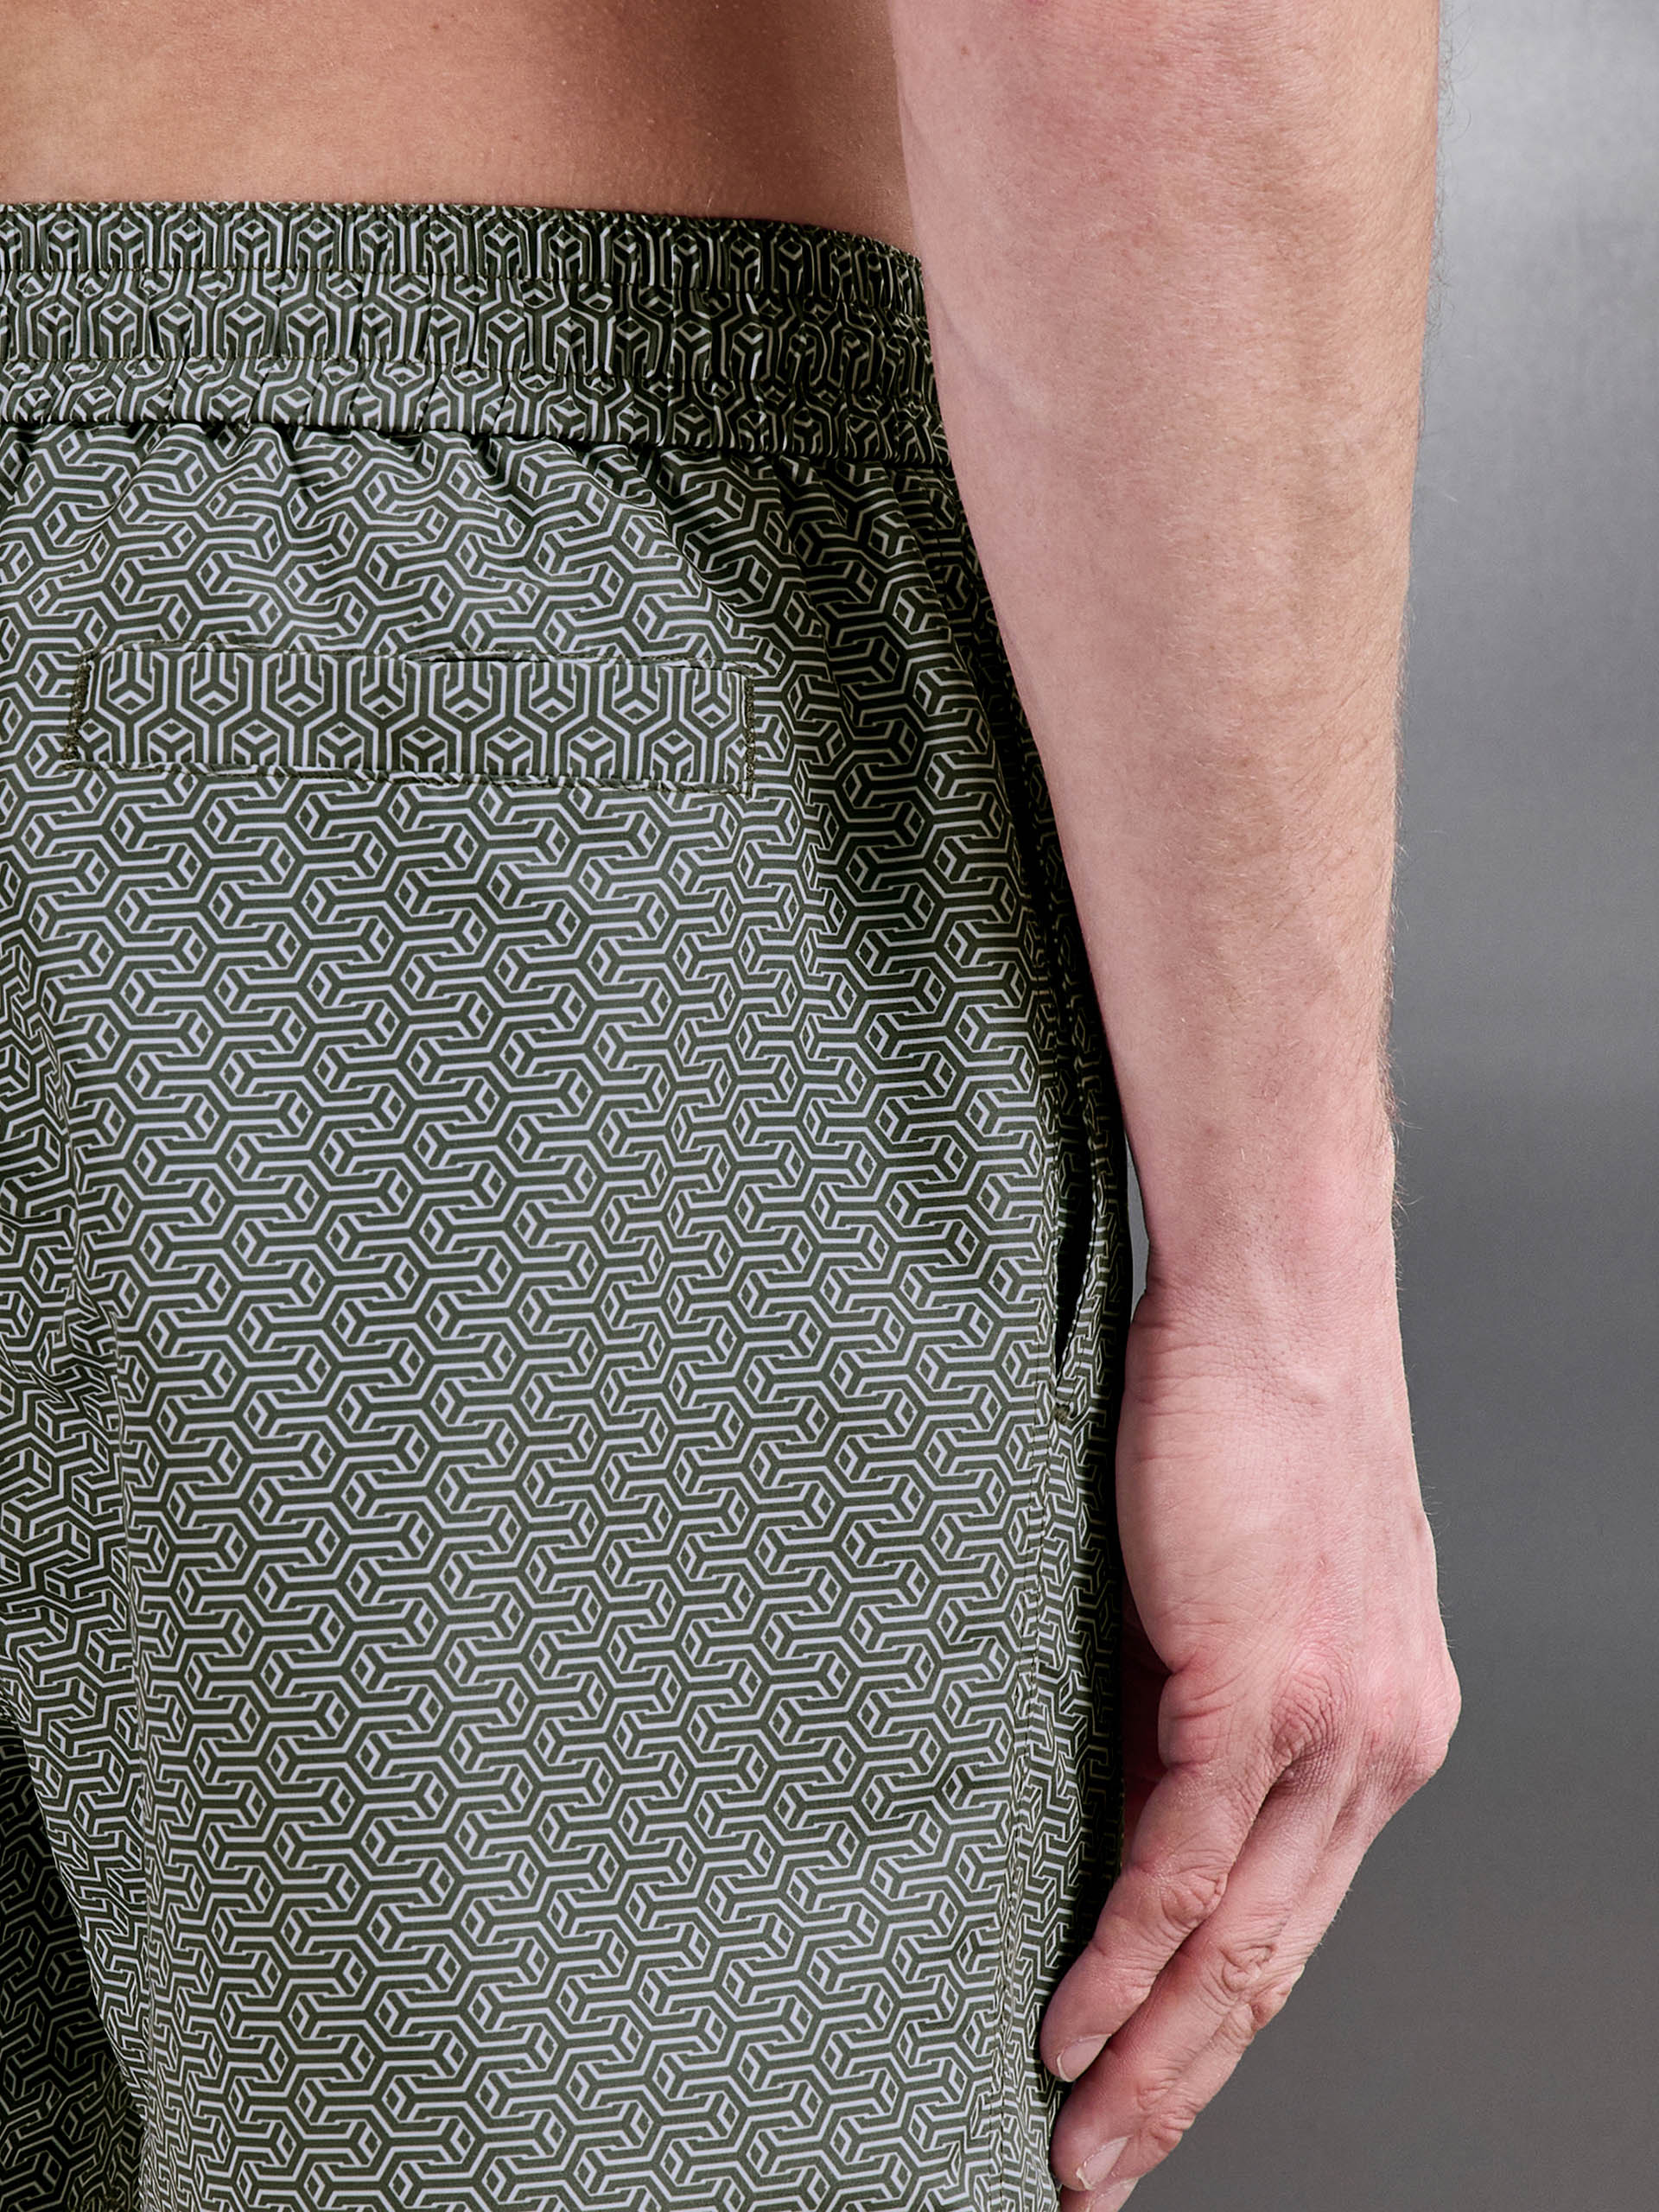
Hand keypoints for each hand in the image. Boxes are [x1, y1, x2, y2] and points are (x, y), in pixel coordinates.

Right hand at [1040, 1247, 1460, 2207]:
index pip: (1300, 1918)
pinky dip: (1127, 1960)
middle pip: (1278, 1965)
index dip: (1222, 2025)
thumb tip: (1122, 1795)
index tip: (1150, 2090)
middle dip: (1184, 2084)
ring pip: (1239, 1943)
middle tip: (1101, 2168)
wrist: (1279, 1295)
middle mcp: (1381, 1747)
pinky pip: (1187, 1863)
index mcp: (1384, 1728)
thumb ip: (1206, 1703)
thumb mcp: (1247, 1584)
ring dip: (1151, 2057)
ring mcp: (1331, 1723)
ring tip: (1076, 2134)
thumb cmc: (1250, 1415)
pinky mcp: (1261, 1683)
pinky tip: (1073, 2023)